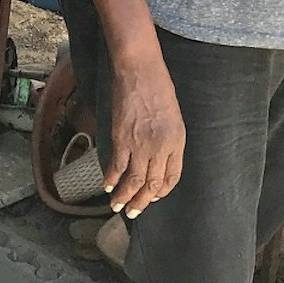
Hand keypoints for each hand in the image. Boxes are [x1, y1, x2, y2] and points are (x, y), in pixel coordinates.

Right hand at [103, 51, 184, 219]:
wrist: (140, 70)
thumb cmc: (158, 86)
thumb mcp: (173, 115)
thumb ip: (168, 139)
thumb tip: (157, 157)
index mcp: (177, 141)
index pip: (172, 177)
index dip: (161, 191)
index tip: (153, 196)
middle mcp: (161, 148)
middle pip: (152, 184)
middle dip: (142, 202)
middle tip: (133, 212)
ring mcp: (141, 145)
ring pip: (134, 181)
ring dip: (124, 197)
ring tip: (117, 206)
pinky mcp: (122, 138)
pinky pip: (117, 166)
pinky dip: (111, 179)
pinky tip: (107, 185)